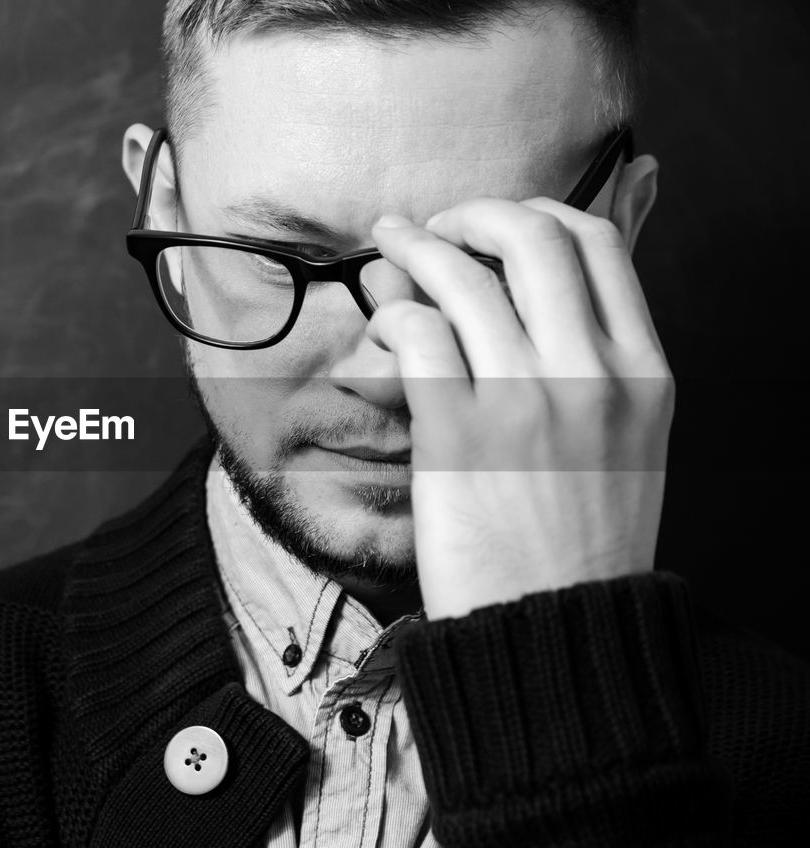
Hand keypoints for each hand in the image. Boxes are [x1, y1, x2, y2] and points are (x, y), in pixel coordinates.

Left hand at [364, 199, 673, 619]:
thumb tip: (587, 262)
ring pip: (464, 277)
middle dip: (470, 213)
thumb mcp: (627, 435)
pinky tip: (384, 325)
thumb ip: (606, 353)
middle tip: (432, 226)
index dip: (537, 211)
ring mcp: (526, 403)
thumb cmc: (582, 534)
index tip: (495, 223)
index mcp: (643, 371)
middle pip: (531, 237)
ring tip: (386, 249)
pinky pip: (419, 336)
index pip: (598, 243)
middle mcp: (591, 375)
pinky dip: (393, 313)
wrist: (554, 626)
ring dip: (413, 248)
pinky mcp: (459, 437)